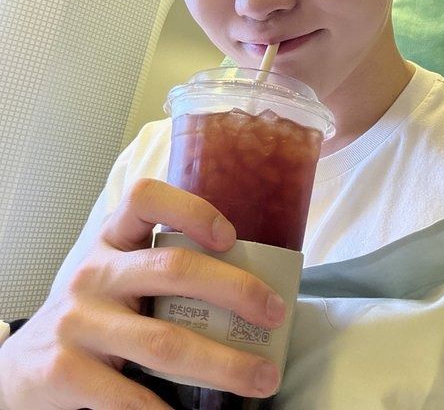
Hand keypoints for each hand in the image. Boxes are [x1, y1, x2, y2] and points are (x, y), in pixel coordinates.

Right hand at [0, 178, 284, 408]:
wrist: (20, 369)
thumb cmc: (89, 315)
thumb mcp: (114, 277)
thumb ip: (157, 270)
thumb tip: (245, 287)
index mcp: (110, 240)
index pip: (144, 198)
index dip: (191, 209)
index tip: (230, 235)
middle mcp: (93, 272)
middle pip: (173, 268)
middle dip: (235, 290)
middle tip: (275, 312)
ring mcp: (78, 320)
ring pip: (165, 340)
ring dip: (224, 363)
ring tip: (261, 378)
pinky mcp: (66, 370)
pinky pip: (131, 397)